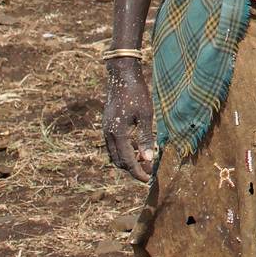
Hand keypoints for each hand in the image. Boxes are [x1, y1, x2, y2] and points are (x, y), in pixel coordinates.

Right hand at [103, 61, 155, 180]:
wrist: (121, 76)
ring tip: (145, 159)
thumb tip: (148, 158)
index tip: (148, 180)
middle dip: (133, 168)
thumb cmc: (137, 94)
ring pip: (114, 154)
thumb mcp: (145, 115)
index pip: (127, 160)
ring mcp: (106, 130)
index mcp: (118, 133)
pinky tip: (137, 147)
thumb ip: (146, 137)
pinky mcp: (107, 125)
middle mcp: (108, 134)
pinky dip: (124, 150)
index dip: (138, 172)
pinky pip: (114, 145)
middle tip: (149, 170)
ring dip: (128, 160)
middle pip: (118, 161)